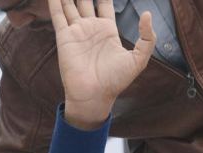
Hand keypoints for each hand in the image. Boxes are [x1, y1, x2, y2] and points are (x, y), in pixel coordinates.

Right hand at [49, 0, 155, 128]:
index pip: (105, 5)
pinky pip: (58, 15)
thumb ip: (146, 38)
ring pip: (70, 4)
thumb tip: (148, 14)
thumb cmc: (116, 80)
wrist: (95, 94)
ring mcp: (77, 31)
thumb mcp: (139, 59)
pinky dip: (55, 2)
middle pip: (85, 1)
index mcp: (108, 31)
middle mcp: (91, 28)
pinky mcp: (64, 36)